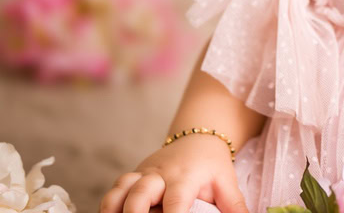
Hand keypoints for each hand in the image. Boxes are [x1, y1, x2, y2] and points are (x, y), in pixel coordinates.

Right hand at [98, 136, 249, 212]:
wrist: (197, 138)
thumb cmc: (212, 165)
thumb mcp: (227, 183)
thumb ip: (234, 206)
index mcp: (185, 177)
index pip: (176, 201)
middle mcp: (160, 174)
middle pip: (139, 193)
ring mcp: (144, 175)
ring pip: (121, 189)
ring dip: (114, 208)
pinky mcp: (133, 177)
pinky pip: (115, 189)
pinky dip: (109, 205)